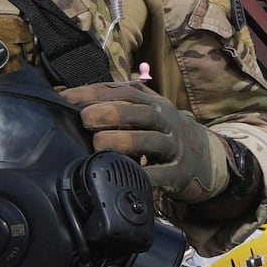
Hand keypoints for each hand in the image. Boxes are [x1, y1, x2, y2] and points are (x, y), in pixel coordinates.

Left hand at [64, 80, 231, 201]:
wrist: (206, 158)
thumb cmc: (160, 132)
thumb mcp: (144, 111)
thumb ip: (111, 102)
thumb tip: (60, 94)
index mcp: (152, 103)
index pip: (122, 92)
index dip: (94, 93)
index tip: (68, 99)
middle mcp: (164, 120)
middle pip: (138, 112)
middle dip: (110, 113)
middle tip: (86, 120)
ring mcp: (173, 146)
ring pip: (149, 140)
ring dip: (122, 141)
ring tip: (99, 145)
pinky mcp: (178, 173)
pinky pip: (160, 174)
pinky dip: (142, 174)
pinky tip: (124, 173)